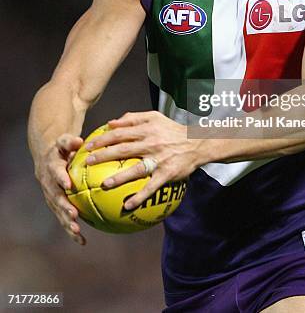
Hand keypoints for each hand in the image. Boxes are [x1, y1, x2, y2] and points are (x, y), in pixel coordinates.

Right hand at [35, 134, 86, 244]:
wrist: (47, 158)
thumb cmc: (61, 148)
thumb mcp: (64, 141)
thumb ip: (70, 141)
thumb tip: (79, 140)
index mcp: (52, 167)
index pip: (55, 172)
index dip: (61, 178)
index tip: (68, 185)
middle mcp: (49, 185)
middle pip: (56, 197)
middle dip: (64, 207)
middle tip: (74, 215)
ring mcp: (51, 197)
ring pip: (58, 211)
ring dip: (66, 222)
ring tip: (77, 231)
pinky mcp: (56, 205)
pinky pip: (63, 218)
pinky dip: (71, 230)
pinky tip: (82, 241)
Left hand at [85, 111, 202, 209]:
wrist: (197, 143)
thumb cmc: (172, 130)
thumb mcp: (155, 117)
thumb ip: (133, 118)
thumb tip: (111, 122)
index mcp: (147, 128)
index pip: (120, 132)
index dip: (102, 138)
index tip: (88, 146)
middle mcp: (152, 142)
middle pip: (123, 149)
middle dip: (103, 156)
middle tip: (88, 163)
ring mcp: (159, 159)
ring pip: (136, 169)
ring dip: (119, 178)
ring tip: (103, 184)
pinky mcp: (167, 173)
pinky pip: (151, 187)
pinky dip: (140, 197)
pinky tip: (127, 206)